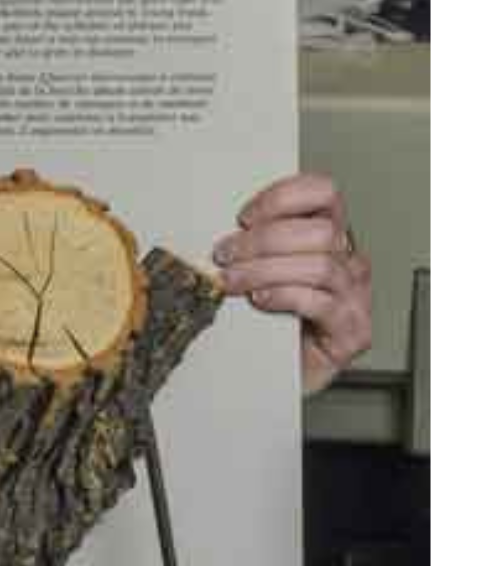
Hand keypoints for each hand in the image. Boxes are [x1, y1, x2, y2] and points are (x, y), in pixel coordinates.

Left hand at [211, 172, 371, 394]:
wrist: (273, 371)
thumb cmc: (264, 317)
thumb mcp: (255, 268)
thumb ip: (250, 242)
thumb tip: (210, 221)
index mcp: (327, 236)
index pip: (324, 193)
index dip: (283, 197)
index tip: (244, 216)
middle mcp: (347, 262)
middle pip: (320, 231)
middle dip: (263, 240)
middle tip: (225, 254)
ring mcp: (354, 297)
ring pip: (321, 266)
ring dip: (265, 269)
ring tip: (232, 280)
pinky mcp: (352, 331)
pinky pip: (322, 303)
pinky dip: (284, 297)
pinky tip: (259, 301)